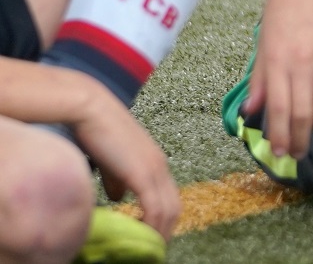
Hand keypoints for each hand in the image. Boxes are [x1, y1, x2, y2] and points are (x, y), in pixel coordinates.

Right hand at [72, 91, 179, 237]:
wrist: (91, 109)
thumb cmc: (98, 132)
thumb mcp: (111, 161)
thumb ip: (118, 180)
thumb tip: (117, 198)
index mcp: (156, 163)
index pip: (170, 199)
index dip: (164, 221)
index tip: (152, 237)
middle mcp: (161, 166)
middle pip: (175, 208)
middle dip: (165, 231)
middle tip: (152, 249)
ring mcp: (155, 168)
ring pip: (168, 211)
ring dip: (158, 233)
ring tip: (146, 249)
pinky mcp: (143, 172)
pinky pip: (154, 207)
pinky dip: (150, 225)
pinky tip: (139, 235)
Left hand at [242, 0, 312, 160]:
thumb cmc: (280, 10)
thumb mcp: (262, 44)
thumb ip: (258, 80)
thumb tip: (251, 113)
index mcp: (276, 62)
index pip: (278, 111)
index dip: (280, 137)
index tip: (281, 153)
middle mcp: (301, 62)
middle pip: (303, 114)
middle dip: (300, 139)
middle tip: (299, 153)